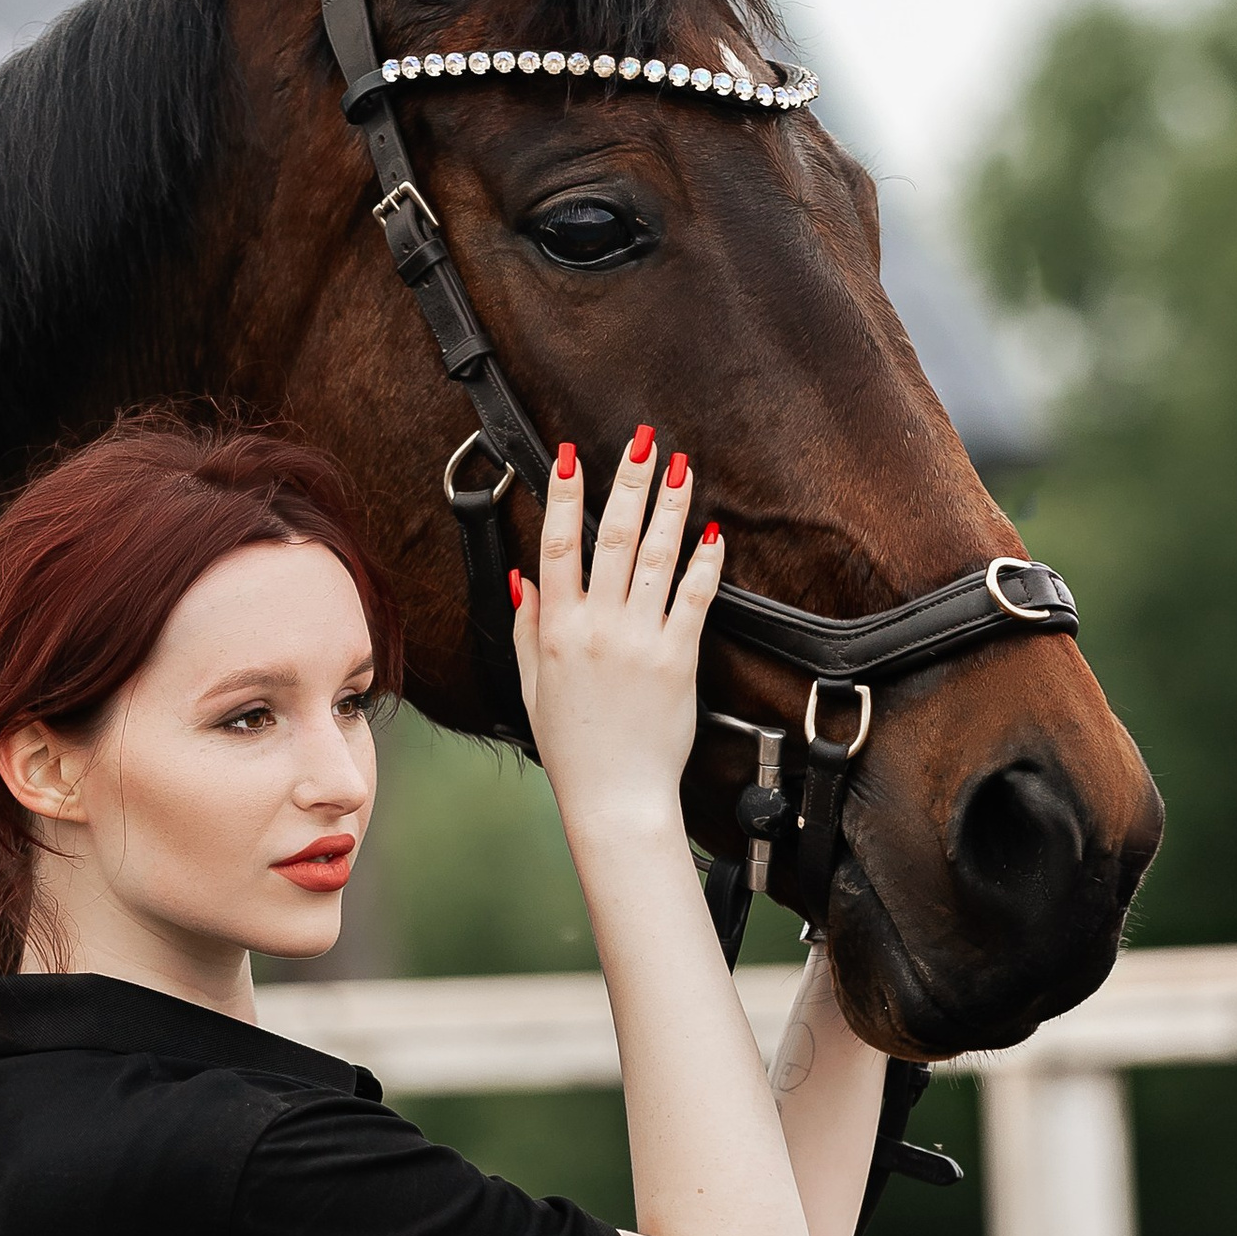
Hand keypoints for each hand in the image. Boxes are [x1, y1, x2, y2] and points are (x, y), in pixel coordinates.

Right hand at [511, 434, 724, 845]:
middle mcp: (598, 626)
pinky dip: (705, 564)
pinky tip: (713, 533)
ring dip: (671, 507)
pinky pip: (694, 600)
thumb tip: (523, 576)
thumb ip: (527, 627)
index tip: (571, 456)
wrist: (613, 794)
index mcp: (558, 629)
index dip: (565, 495)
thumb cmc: (572, 746)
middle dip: (629, 482)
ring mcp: (640, 640)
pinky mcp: (679, 659)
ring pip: (657, 558)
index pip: (559, 545)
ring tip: (682, 468)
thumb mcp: (532, 684)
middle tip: (641, 440)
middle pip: (613, 536)